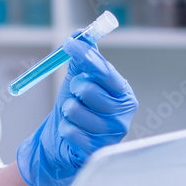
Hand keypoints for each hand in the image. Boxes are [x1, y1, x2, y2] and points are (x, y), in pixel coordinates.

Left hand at [16, 33, 136, 185]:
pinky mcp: (97, 150)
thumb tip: (81, 34)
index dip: (86, 57)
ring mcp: (112, 134)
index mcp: (122, 92)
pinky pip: (70, 131)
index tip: (69, 44)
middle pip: (88, 90)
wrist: (62, 140)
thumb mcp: (79, 79)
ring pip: (75, 110)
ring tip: (73, 115)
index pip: (105, 72)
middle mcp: (123, 113)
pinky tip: (72, 131)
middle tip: (75, 94)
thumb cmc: (76, 106)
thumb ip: (83, 57)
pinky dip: (65, 128)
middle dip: (74, 89)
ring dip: (67, 110)